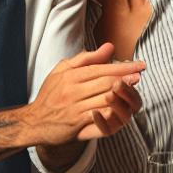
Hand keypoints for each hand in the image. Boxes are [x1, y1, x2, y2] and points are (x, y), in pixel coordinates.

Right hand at [26, 42, 144, 144]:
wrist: (33, 121)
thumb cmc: (50, 94)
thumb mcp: (62, 70)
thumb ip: (86, 58)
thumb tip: (109, 47)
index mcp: (70, 75)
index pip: (101, 68)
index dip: (122, 67)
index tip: (138, 66)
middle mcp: (72, 91)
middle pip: (105, 83)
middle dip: (126, 79)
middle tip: (139, 76)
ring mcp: (74, 108)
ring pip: (105, 100)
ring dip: (122, 95)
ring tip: (134, 90)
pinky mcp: (76, 125)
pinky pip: (99, 117)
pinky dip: (112, 112)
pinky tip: (123, 109)